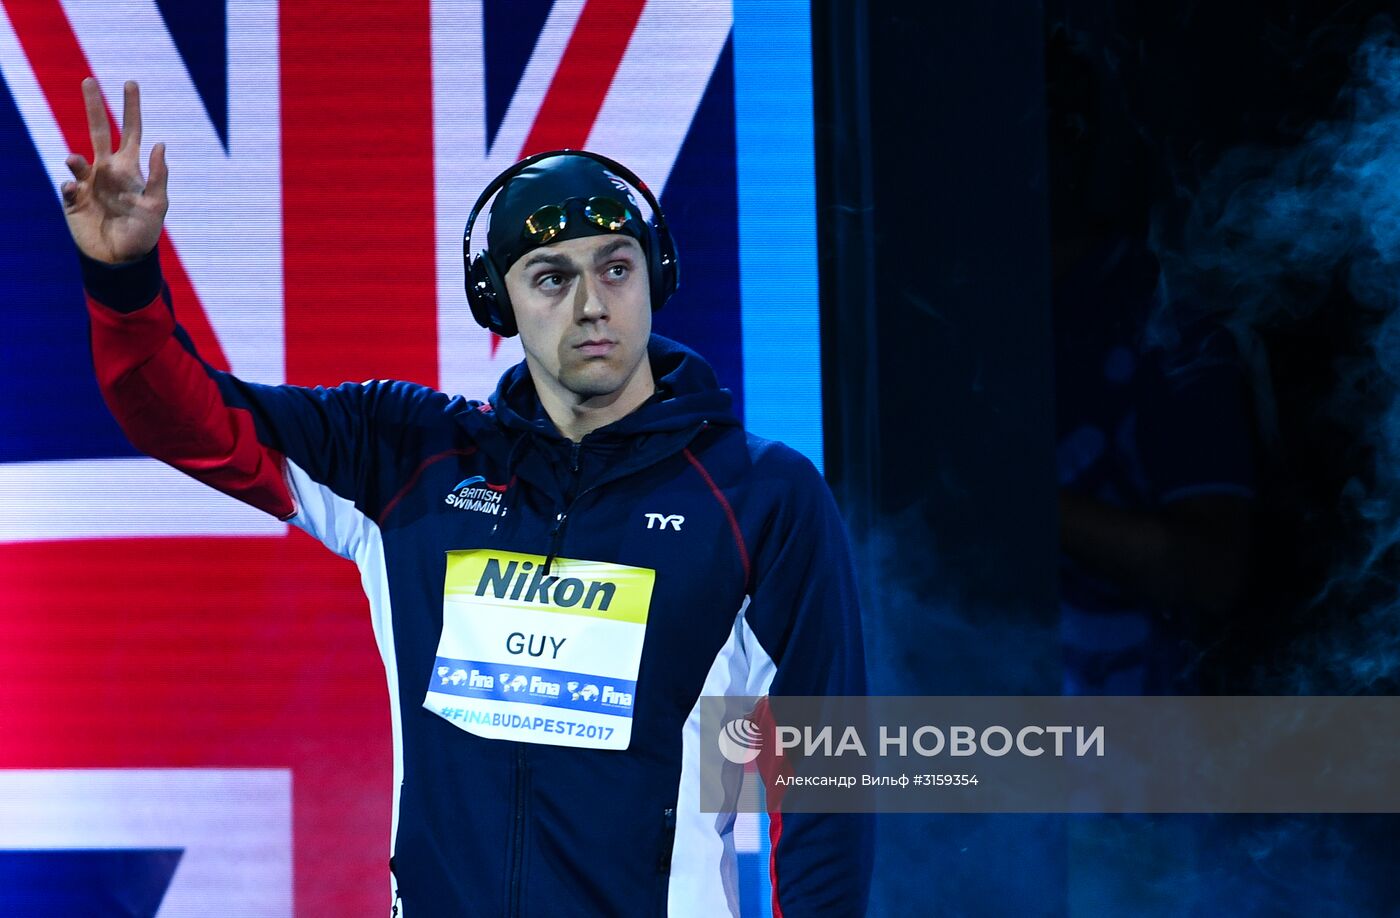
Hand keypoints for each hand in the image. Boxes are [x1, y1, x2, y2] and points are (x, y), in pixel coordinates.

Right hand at [61, 78, 167, 263]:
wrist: (121, 259)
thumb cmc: (143, 232)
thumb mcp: (158, 204)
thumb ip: (159, 175)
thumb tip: (160, 144)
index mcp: (130, 168)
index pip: (131, 132)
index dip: (131, 109)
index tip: (130, 83)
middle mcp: (107, 170)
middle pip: (98, 131)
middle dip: (93, 106)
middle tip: (89, 80)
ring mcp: (89, 183)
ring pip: (77, 159)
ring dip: (76, 159)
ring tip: (76, 162)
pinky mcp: (73, 200)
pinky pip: (68, 186)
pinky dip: (70, 187)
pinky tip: (75, 192)